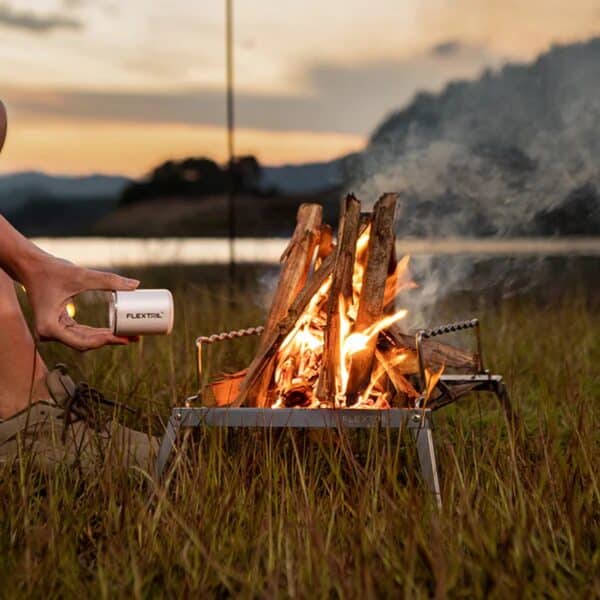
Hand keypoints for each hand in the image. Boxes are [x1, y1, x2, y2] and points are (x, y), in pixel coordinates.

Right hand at [22, 251, 139, 350]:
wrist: (31, 266)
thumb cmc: (51, 270)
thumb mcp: (81, 275)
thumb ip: (108, 280)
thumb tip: (135, 284)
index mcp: (50, 327)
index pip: (83, 341)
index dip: (105, 341)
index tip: (124, 337)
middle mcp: (49, 333)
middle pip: (85, 343)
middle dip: (110, 340)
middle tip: (133, 337)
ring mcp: (54, 330)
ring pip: (84, 340)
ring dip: (105, 338)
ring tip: (128, 335)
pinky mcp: (58, 325)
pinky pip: (80, 333)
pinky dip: (97, 333)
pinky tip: (114, 331)